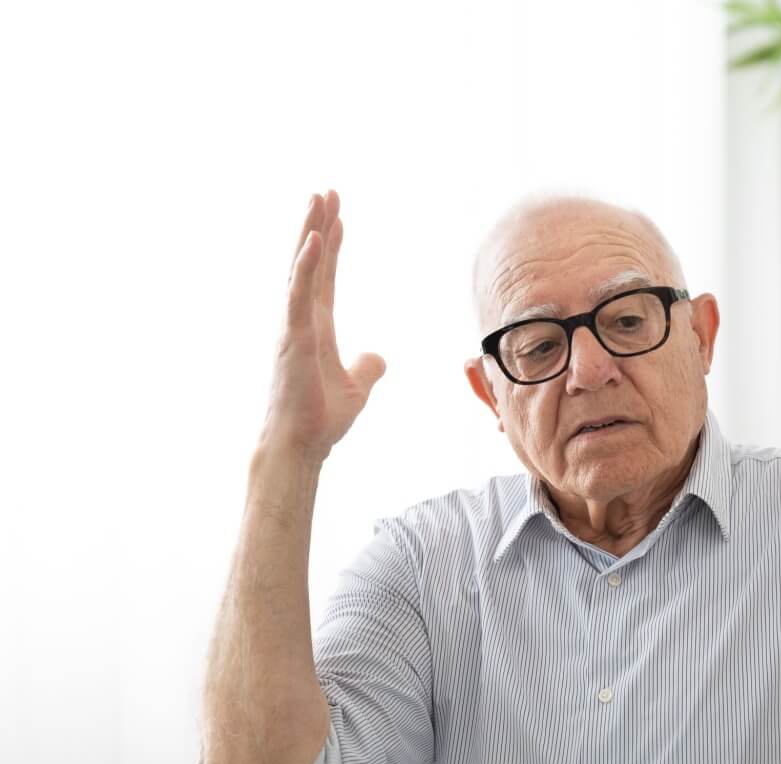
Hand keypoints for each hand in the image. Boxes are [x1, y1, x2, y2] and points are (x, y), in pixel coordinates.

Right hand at [259, 191, 385, 460]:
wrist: (301, 445)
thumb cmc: (320, 420)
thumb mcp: (356, 388)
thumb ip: (367, 368)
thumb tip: (379, 357)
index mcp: (317, 329)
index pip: (327, 278)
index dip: (334, 247)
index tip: (339, 217)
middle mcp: (301, 320)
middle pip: (312, 264)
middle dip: (320, 225)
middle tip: (326, 192)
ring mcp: (294, 326)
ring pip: (303, 269)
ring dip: (311, 232)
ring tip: (318, 199)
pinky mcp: (292, 337)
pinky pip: (299, 293)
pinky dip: (307, 265)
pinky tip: (316, 238)